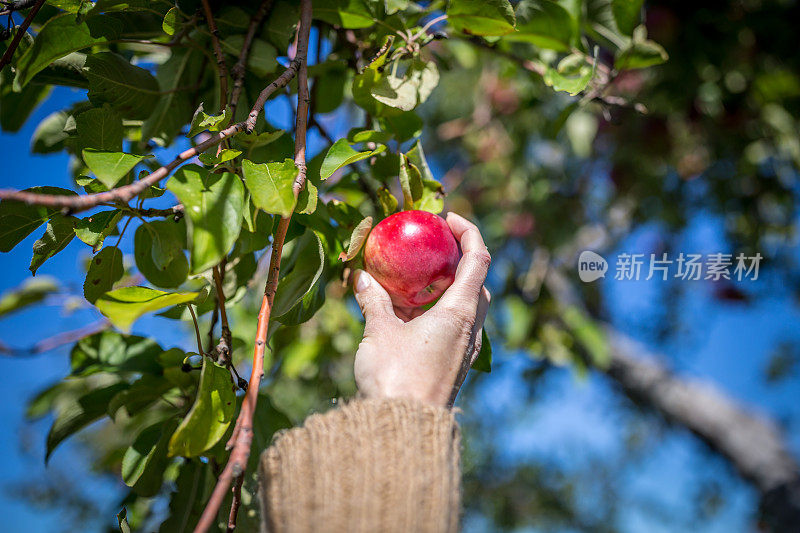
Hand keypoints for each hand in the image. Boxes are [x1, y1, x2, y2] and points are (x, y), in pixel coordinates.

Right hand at [352, 212, 490, 407]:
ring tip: (415, 279)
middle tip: (432, 248)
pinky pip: (452, 327)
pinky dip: (436, 311)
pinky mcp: (453, 364)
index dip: (468, 232)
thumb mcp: (378, 332)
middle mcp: (470, 329)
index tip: (446, 218)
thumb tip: (360, 276)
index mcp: (460, 313)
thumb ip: (373, 300)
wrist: (403, 431)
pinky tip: (408, 313)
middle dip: (459, 259)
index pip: (478, 259)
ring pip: (466, 307)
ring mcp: (464, 349)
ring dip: (446, 288)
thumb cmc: (395, 377)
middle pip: (477, 282)